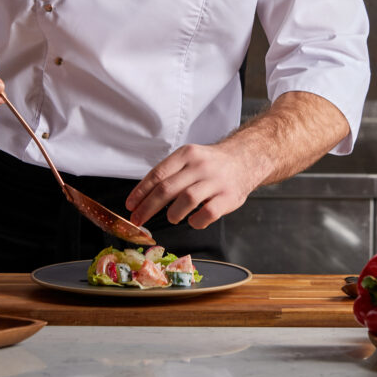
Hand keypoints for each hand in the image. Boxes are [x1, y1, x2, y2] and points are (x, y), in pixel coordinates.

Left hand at [125, 143, 263, 228]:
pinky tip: (193, 220)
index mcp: (186, 154)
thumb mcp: (189, 159)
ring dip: (173, 214)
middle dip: (148, 208)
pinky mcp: (228, 197)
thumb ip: (170, 174)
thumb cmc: (211, 164)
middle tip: (138, 220)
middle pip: (167, 189)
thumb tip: (142, 197)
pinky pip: (207, 213)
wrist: (245, 159)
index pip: (157, 174)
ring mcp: (215, 181)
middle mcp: (200, 165)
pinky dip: (196, 221)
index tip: (130, 206)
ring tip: (172, 217)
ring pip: (186, 200)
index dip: (141, 193)